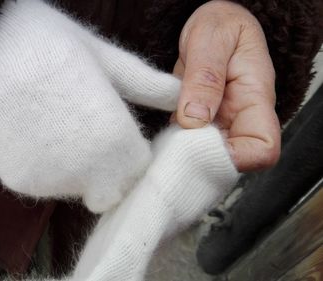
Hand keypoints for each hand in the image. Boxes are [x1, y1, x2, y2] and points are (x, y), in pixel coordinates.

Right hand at [0, 0, 180, 212]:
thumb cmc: (49, 43)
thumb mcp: (104, 56)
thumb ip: (146, 84)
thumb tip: (182, 97)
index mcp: (114, 138)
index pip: (137, 169)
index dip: (130, 150)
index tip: (115, 128)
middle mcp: (84, 169)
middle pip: (109, 185)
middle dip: (106, 166)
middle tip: (84, 126)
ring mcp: (48, 178)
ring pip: (76, 187)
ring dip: (73, 166)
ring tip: (55, 121)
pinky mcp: (17, 180)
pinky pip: (43, 183)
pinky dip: (43, 165)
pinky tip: (32, 129)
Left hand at [173, 0, 280, 171]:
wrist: (213, 22)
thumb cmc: (221, 24)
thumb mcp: (211, 39)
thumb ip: (204, 78)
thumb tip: (194, 120)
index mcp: (255, 98)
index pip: (263, 148)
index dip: (236, 157)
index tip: (201, 143)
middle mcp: (240, 117)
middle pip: (233, 161)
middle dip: (201, 157)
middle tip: (174, 138)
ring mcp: (220, 122)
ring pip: (207, 156)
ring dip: (183, 151)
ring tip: (165, 133)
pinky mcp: (200, 123)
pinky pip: (188, 144)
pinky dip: (173, 142)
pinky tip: (161, 132)